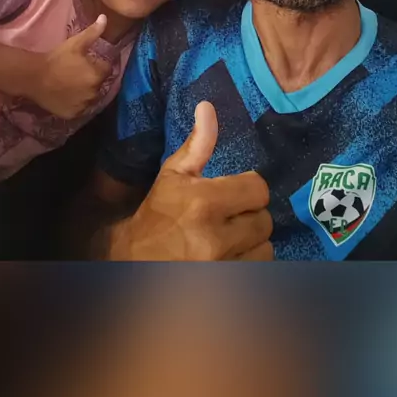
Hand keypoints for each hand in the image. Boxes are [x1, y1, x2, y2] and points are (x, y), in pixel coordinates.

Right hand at [32, 16, 110, 118]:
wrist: (33, 77)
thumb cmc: (56, 58)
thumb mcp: (75, 43)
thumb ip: (93, 32)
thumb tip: (105, 18)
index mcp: (97, 75)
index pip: (106, 69)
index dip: (97, 64)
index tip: (86, 62)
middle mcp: (94, 92)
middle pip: (98, 84)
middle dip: (92, 78)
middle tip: (76, 73)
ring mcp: (83, 105)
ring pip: (90, 97)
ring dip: (85, 92)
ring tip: (71, 84)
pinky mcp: (73, 114)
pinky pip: (80, 109)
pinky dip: (76, 103)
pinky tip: (66, 95)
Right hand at [109, 101, 273, 260]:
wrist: (131, 266)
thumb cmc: (155, 217)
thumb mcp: (172, 177)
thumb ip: (197, 145)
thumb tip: (208, 107)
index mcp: (204, 202)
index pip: (258, 189)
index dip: (248, 190)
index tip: (234, 195)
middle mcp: (216, 237)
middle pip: (264, 221)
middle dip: (249, 218)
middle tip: (229, 221)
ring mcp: (223, 269)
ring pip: (265, 249)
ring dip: (252, 245)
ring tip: (230, 243)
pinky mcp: (228, 288)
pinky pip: (259, 272)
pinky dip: (248, 266)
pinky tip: (229, 262)